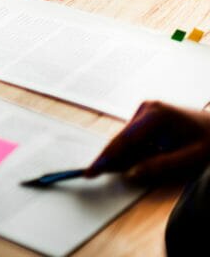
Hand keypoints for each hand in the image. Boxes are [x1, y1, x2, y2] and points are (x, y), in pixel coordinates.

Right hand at [86, 101, 209, 184]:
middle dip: (112, 158)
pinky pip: (133, 135)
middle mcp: (147, 107)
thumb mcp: (192, 158)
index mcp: (156, 115)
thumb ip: (161, 166)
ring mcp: (146, 109)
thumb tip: (130, 174)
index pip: (123, 140)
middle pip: (121, 138)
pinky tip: (141, 159)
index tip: (90, 171)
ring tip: (131, 169)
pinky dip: (133, 150)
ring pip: (126, 138)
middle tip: (98, 175)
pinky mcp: (147, 114)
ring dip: (125, 155)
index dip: (105, 158)